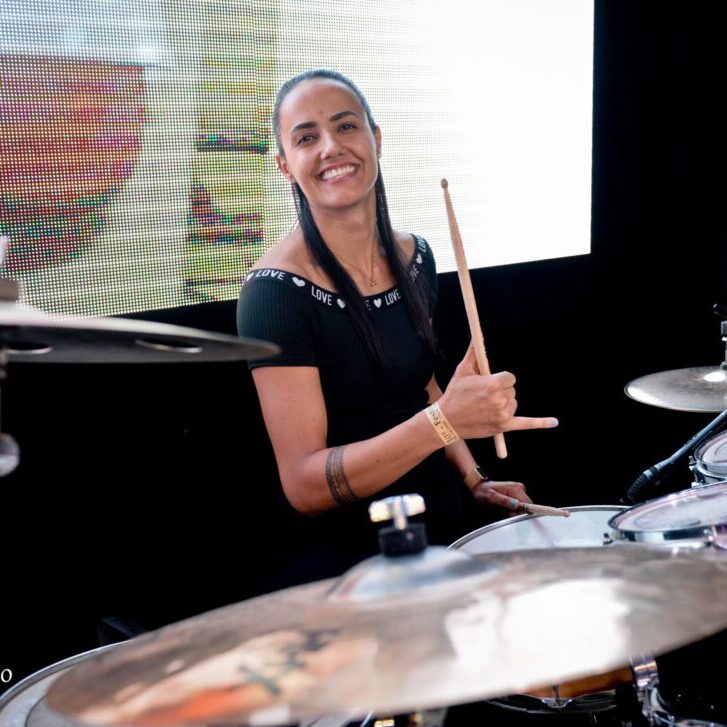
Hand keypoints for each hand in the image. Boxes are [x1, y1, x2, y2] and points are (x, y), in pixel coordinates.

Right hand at [438, 344, 557, 439]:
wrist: (447, 420)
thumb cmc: (454, 394)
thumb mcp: (462, 371)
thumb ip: (474, 353)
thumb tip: (477, 336)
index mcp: (493, 384)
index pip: (510, 378)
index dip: (501, 380)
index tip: (490, 383)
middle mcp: (500, 399)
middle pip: (511, 390)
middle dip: (500, 392)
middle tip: (483, 397)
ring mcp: (503, 414)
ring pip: (513, 403)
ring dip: (504, 404)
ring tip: (485, 408)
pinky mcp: (504, 426)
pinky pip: (526, 423)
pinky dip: (541, 423)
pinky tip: (554, 422)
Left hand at [470, 479, 531, 511]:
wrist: (480, 487)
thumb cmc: (484, 491)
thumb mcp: (491, 497)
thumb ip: (504, 501)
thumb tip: (517, 504)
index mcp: (515, 488)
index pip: (528, 504)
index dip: (523, 512)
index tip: (514, 514)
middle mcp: (519, 488)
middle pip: (527, 506)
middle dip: (518, 512)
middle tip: (505, 511)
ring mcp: (519, 491)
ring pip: (524, 507)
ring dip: (515, 511)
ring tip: (504, 509)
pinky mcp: (517, 494)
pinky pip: (520, 506)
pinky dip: (513, 510)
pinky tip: (506, 508)